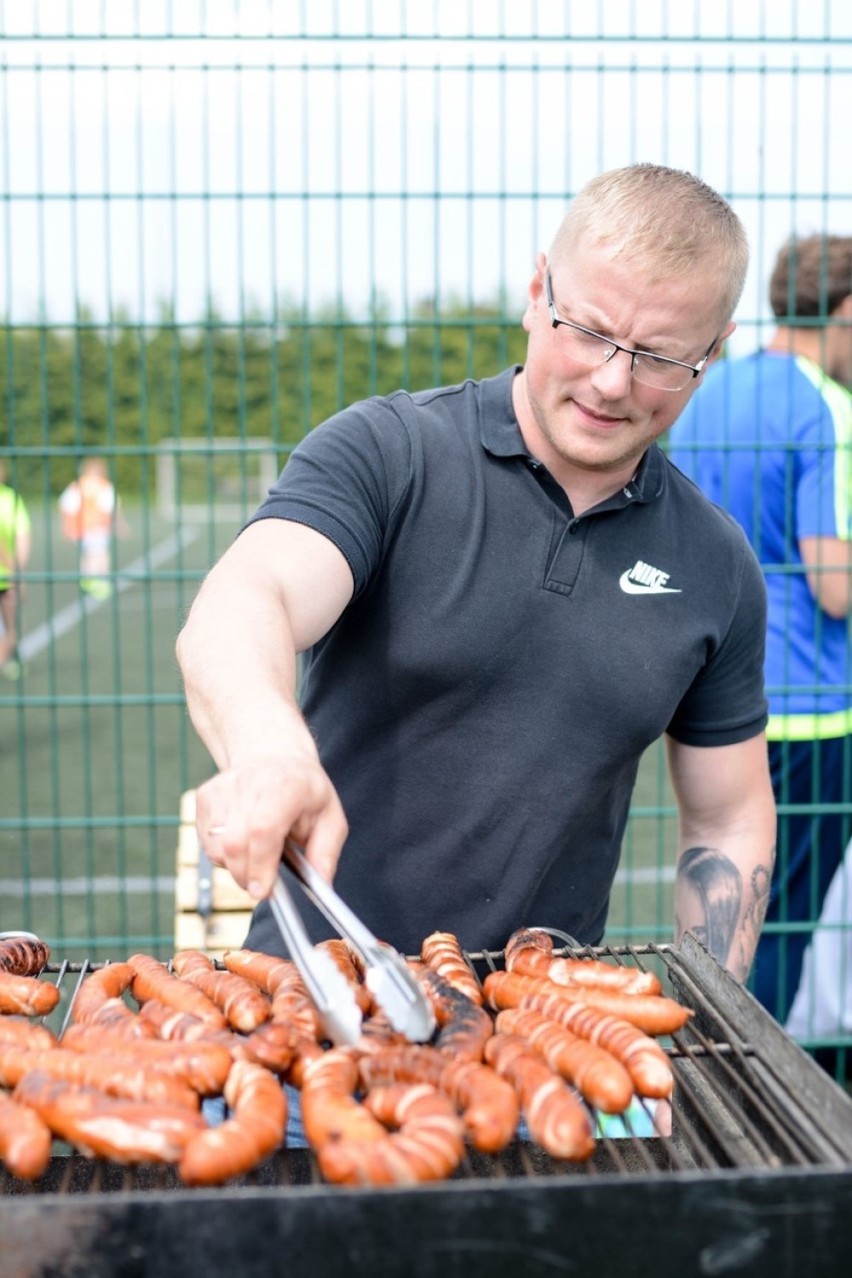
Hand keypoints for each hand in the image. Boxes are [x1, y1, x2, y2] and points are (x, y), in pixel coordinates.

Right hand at [195, 755, 348, 899]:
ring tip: (257, 855)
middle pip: (235, 843)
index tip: (264, 891)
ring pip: (216, 846)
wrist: (273, 757)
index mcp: (287, 785)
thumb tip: (322, 885)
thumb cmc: (304, 791)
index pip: (263, 829)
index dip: (260, 864)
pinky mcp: (205, 795)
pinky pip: (206, 841)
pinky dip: (223, 853)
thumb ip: (326, 853)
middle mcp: (250, 781)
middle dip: (246, 875)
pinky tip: (242, 840)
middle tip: (262, 885)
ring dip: (235, 866)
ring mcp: (223, 787)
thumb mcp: (330, 818)